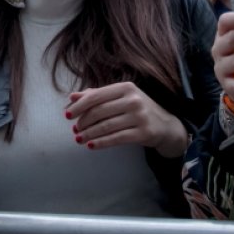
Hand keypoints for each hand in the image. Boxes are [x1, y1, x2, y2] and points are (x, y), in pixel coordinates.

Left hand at [65, 82, 186, 156]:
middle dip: (83, 122)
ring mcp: (140, 116)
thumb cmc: (137, 109)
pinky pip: (116, 138)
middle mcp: (133, 100)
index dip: (79, 106)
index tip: (67, 115)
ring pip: (106, 126)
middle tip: (75, 130)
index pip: (96, 96)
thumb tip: (73, 97)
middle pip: (99, 111)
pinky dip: (101, 143)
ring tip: (79, 139)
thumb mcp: (120, 98)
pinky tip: (91, 145)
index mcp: (125, 87)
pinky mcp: (144, 133)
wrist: (166, 125)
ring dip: (89, 134)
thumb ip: (97, 96)